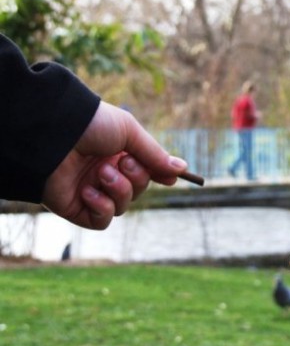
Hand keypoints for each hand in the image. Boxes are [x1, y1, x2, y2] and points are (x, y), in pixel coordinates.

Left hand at [42, 101, 187, 229]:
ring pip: (122, 207)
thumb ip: (155, 154)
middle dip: (136, 178)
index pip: (145, 172)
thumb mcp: (130, 132)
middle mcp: (104, 173)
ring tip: (101, 173)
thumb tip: (181, 169)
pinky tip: (89, 191)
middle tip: (123, 162)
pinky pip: (102, 221)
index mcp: (116, 153)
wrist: (52, 134)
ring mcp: (90, 191)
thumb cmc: (91, 125)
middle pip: (137, 190)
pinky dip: (102, 207)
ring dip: (118, 190)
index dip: (158, 175)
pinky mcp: (76, 209)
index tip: (169, 177)